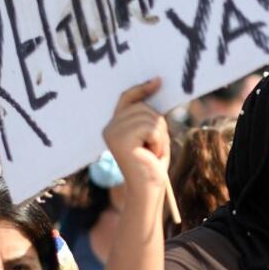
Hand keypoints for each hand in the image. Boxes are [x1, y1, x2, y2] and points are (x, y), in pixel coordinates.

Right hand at [102, 78, 168, 195]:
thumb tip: (156, 85)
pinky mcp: (121, 141)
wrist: (148, 189)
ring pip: (148, 117)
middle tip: (154, 145)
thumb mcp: (151, 134)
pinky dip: (158, 141)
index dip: (142, 88)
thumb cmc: (151, 162)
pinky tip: (152, 154)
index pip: (127, 99)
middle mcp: (109, 127)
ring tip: (152, 151)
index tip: (158, 81)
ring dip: (159, 135)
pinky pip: (150, 128)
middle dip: (157, 124)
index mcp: (114, 125)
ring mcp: (113, 133)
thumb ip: (149, 115)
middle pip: (142, 107)